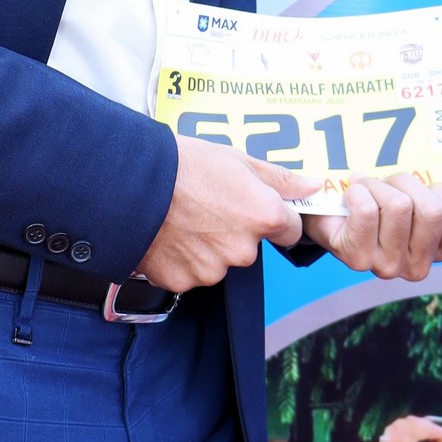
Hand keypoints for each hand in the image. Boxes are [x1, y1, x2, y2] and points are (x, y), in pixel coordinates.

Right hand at [136, 136, 319, 290]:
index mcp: (263, 216)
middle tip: (206, 206)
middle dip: (234, 232)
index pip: (289, 230)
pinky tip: (169, 236)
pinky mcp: (184, 282)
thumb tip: (312, 186)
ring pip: (219, 262)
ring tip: (183, 219)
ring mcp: (213, 269)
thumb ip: (279, 179)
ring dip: (207, 247)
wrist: (128, 184)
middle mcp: (243, 249)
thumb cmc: (181, 165)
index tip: (250, 208)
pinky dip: (182, 260)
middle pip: (250, 248)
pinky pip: (190, 274)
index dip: (271, 217)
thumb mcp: (236, 160)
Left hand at [312, 178, 441, 283]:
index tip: (422, 187)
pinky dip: (359, 191)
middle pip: (431, 211)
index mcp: (441, 250)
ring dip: (380, 185)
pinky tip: (352, 193)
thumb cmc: (383, 202)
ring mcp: (387, 266)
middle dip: (408, 183)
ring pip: (399, 208)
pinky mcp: (356, 258)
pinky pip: (368, 211)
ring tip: (368, 187)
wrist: (332, 208)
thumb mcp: (428, 198)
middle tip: (390, 183)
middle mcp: (417, 266)